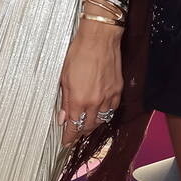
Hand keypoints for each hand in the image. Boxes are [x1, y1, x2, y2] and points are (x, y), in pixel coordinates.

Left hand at [58, 19, 122, 147]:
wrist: (99, 39)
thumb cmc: (79, 52)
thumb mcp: (64, 77)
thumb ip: (64, 100)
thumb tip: (62, 117)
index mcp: (78, 100)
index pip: (73, 126)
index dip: (69, 137)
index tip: (66, 142)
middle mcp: (95, 102)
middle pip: (88, 126)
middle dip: (80, 132)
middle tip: (74, 133)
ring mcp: (108, 97)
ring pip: (101, 120)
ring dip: (93, 124)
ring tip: (86, 124)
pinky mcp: (118, 90)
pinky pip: (112, 109)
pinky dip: (105, 113)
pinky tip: (100, 111)